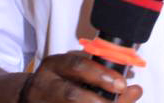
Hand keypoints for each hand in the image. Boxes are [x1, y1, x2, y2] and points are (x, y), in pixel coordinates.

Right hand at [21, 51, 142, 102]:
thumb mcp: (73, 67)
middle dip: (99, 101)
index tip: (122, 84)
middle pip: (71, 95)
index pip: (77, 66)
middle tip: (119, 100)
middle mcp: (46, 85)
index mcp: (54, 64)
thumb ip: (99, 71)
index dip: (101, 75)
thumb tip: (133, 83)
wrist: (30, 95)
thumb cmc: (59, 79)